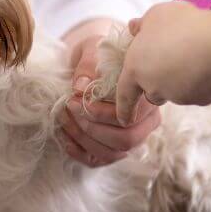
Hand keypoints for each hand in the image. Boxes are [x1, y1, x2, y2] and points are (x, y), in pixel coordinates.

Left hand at [60, 21, 160, 166]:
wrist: (91, 64)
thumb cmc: (97, 56)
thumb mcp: (93, 50)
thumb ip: (90, 64)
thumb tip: (81, 86)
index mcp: (147, 98)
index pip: (133, 116)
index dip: (102, 112)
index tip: (77, 98)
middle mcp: (145, 123)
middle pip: (126, 140)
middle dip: (92, 127)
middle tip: (69, 107)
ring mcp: (130, 139)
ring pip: (111, 153)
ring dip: (82, 138)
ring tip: (63, 116)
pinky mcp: (112, 149)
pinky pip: (97, 160)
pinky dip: (77, 151)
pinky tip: (63, 136)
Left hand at [114, 2, 210, 121]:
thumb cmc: (181, 24)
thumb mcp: (155, 15)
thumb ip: (142, 24)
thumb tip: (134, 27)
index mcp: (136, 68)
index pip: (124, 94)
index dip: (123, 107)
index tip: (123, 120)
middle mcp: (154, 87)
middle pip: (151, 92)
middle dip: (158, 84)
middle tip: (171, 62)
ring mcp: (178, 96)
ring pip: (175, 93)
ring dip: (179, 81)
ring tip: (194, 57)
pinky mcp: (201, 100)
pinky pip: (198, 93)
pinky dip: (201, 82)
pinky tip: (209, 64)